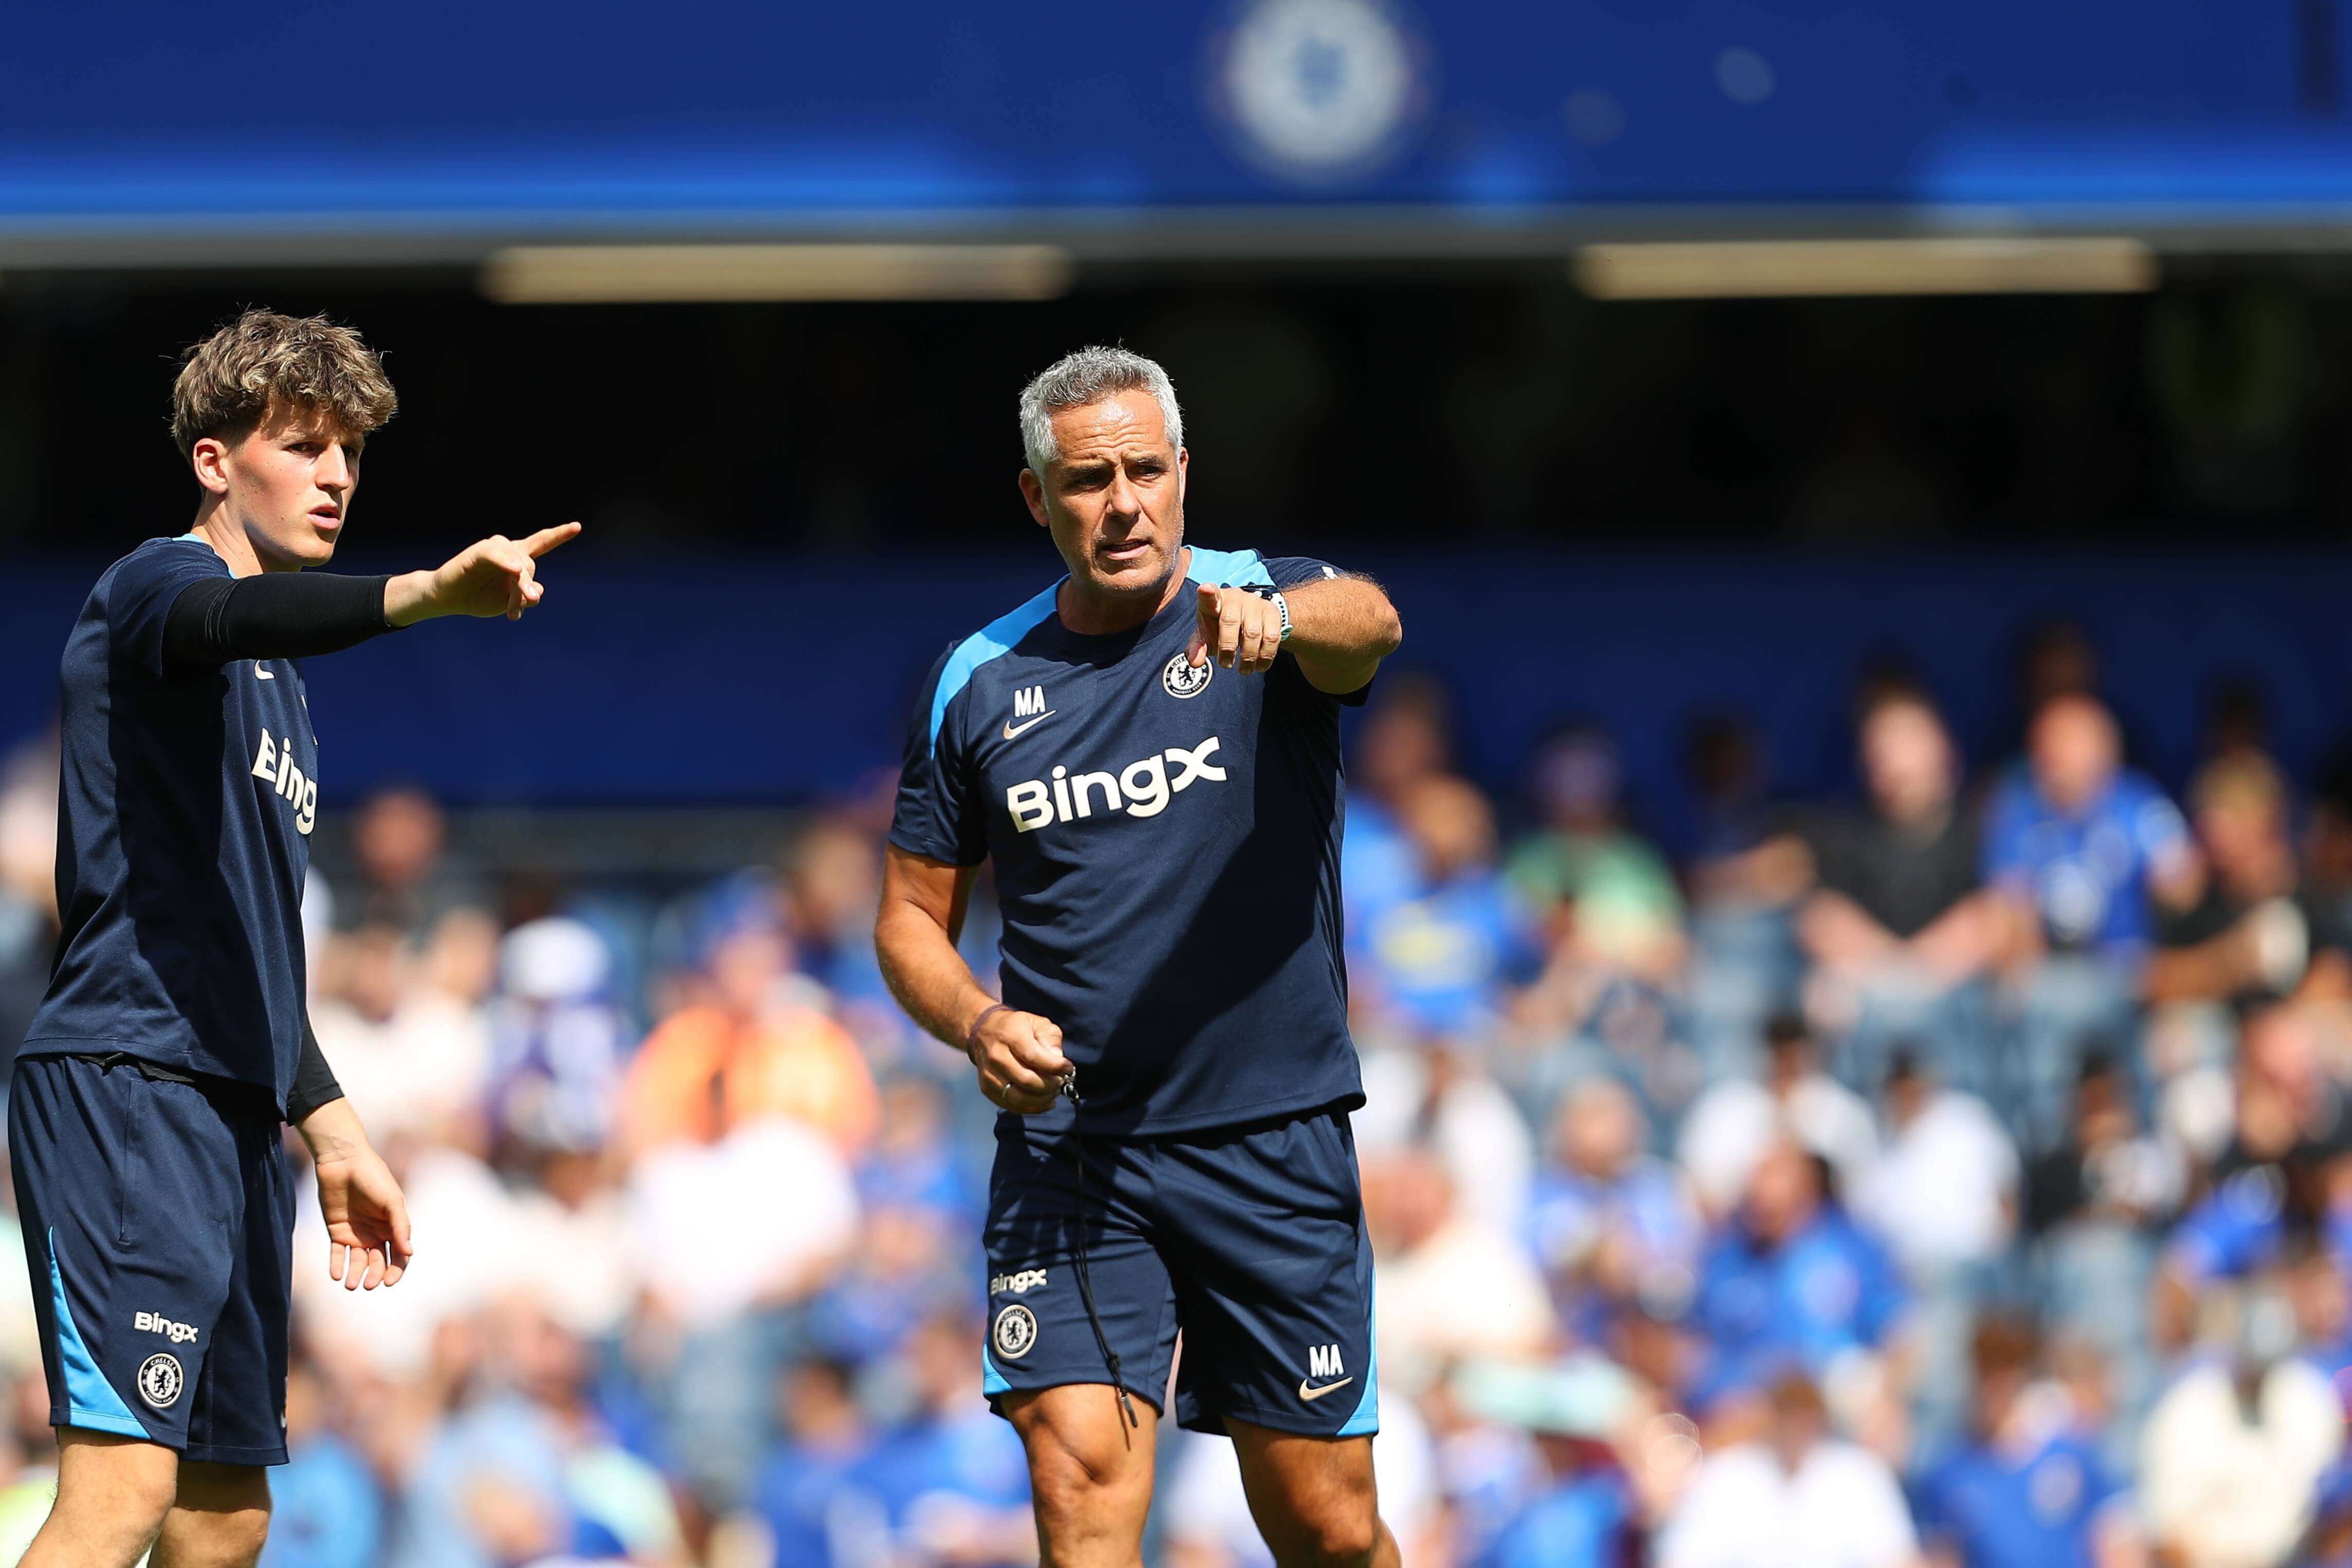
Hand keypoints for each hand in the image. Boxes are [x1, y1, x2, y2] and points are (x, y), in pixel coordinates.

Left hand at [299, 1101, 413, 1288]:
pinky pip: (337, 1253)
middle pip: (378, 1261)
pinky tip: (336, 1275)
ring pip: (357, 1261)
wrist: (344, 1162)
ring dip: (355, 1274)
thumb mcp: (391, 1201)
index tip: (389, 1282)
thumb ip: (400, 1226)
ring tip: (350, 1284)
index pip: (398, 1255)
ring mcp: (356, 1233)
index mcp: (393, 1226)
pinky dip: (337, 1265)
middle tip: (368, 1285)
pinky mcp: (337, 1231)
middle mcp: (377, 1232)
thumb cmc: (374, 1178)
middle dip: (375, 1275)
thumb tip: (409, 1252)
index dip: (396, 1270)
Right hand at [388, 522, 580, 625]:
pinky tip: (514, 570)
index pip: (541, 543)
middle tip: (519, 610)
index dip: (559, 535)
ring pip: (517, 564)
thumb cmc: (478, 597)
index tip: (577, 526)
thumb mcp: (507, 602)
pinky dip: (506, 563)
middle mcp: (508, 549)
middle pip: (529, 566)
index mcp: (517, 558)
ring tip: (512, 608)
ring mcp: (493, 549)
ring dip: (517, 587)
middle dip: (525, 590)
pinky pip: (496, 556)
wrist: (447, 598)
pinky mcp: (477, 552)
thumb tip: (538, 590)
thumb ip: (525, 596)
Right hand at [968, 1006, 1070, 1114]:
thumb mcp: (1037, 1022)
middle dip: (1050, 1085)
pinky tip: (1045, 1101)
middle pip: (1026, 1080)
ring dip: (1042, 1099)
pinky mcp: (987, 1088)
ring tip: (1054, 1091)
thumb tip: (1059, 1060)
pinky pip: (1011, 1105)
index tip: (1068, 1068)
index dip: (1054, 1066)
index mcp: (1010, 1036)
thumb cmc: (1016, 1027)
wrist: (984, 1032)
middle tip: (1061, 1081)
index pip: (1033, 1056)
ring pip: (1018, 1097)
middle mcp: (997, 1056)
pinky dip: (1032, 1108)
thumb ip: (1050, 1039)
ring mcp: (989, 1075)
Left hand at [1188, 583, 1282, 674]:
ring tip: (1244, 670)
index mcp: (1213, 601)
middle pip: (1230, 622)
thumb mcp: (1206, 637)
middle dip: (1227, 648)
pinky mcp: (1272, 612)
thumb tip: (1194, 662)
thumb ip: (1197, 648)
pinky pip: (1271, 638)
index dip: (1207, 593)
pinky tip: (1259, 665)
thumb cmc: (1221, 628)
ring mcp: (1255, 603)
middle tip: (1225, 664)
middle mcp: (1234, 597)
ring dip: (1248, 658)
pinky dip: (1265, 657)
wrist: (1252, 620)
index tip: (1205, 589)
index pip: (1209, 596)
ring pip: (1252, 633)